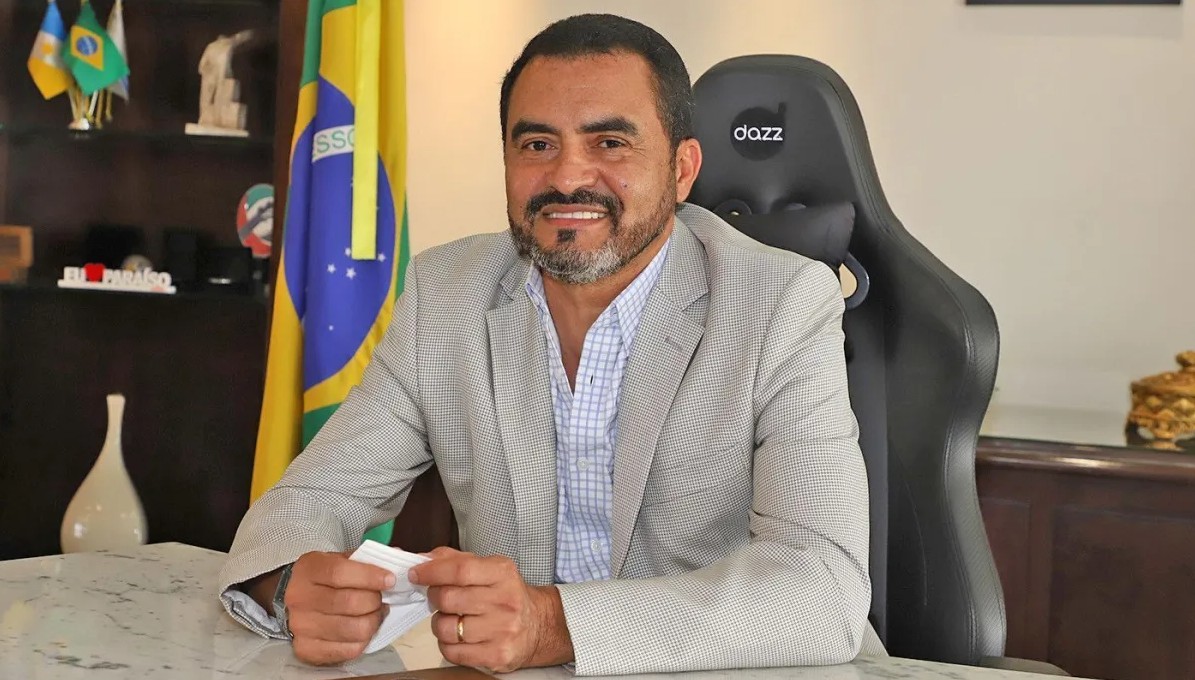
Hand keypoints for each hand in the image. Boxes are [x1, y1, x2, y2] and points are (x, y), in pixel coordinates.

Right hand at [285, 551, 395, 664]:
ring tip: (374, 614)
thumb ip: (366, 559)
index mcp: (308, 570)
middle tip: (381, 599)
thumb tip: (398, 557)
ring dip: (373, 622)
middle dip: (375, 601)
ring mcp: (300, 626)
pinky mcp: (306, 650)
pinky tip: (363, 629)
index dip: (369, 577)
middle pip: (349, 602)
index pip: (339, 573)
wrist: (298, 602)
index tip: (390, 580)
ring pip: (354, 629)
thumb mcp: (340, 560)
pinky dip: (364, 640)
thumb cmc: (325, 580)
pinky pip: (349, 650)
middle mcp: (299, 598)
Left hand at [408, 547, 572, 672]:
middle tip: (439, 598)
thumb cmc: (507, 595)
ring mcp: (502, 630)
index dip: (432, 572)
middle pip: (449, 599)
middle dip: (434, 598)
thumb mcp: (489, 568)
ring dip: (440, 623)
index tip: (416, 574)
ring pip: (446, 628)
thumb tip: (424, 559)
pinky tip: (459, 637)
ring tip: (452, 619)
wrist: (538, 626)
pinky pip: (452, 652)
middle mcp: (506, 601)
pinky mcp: (497, 655)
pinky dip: (447, 644)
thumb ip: (456, 560)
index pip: (460, 570)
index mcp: (502, 573)